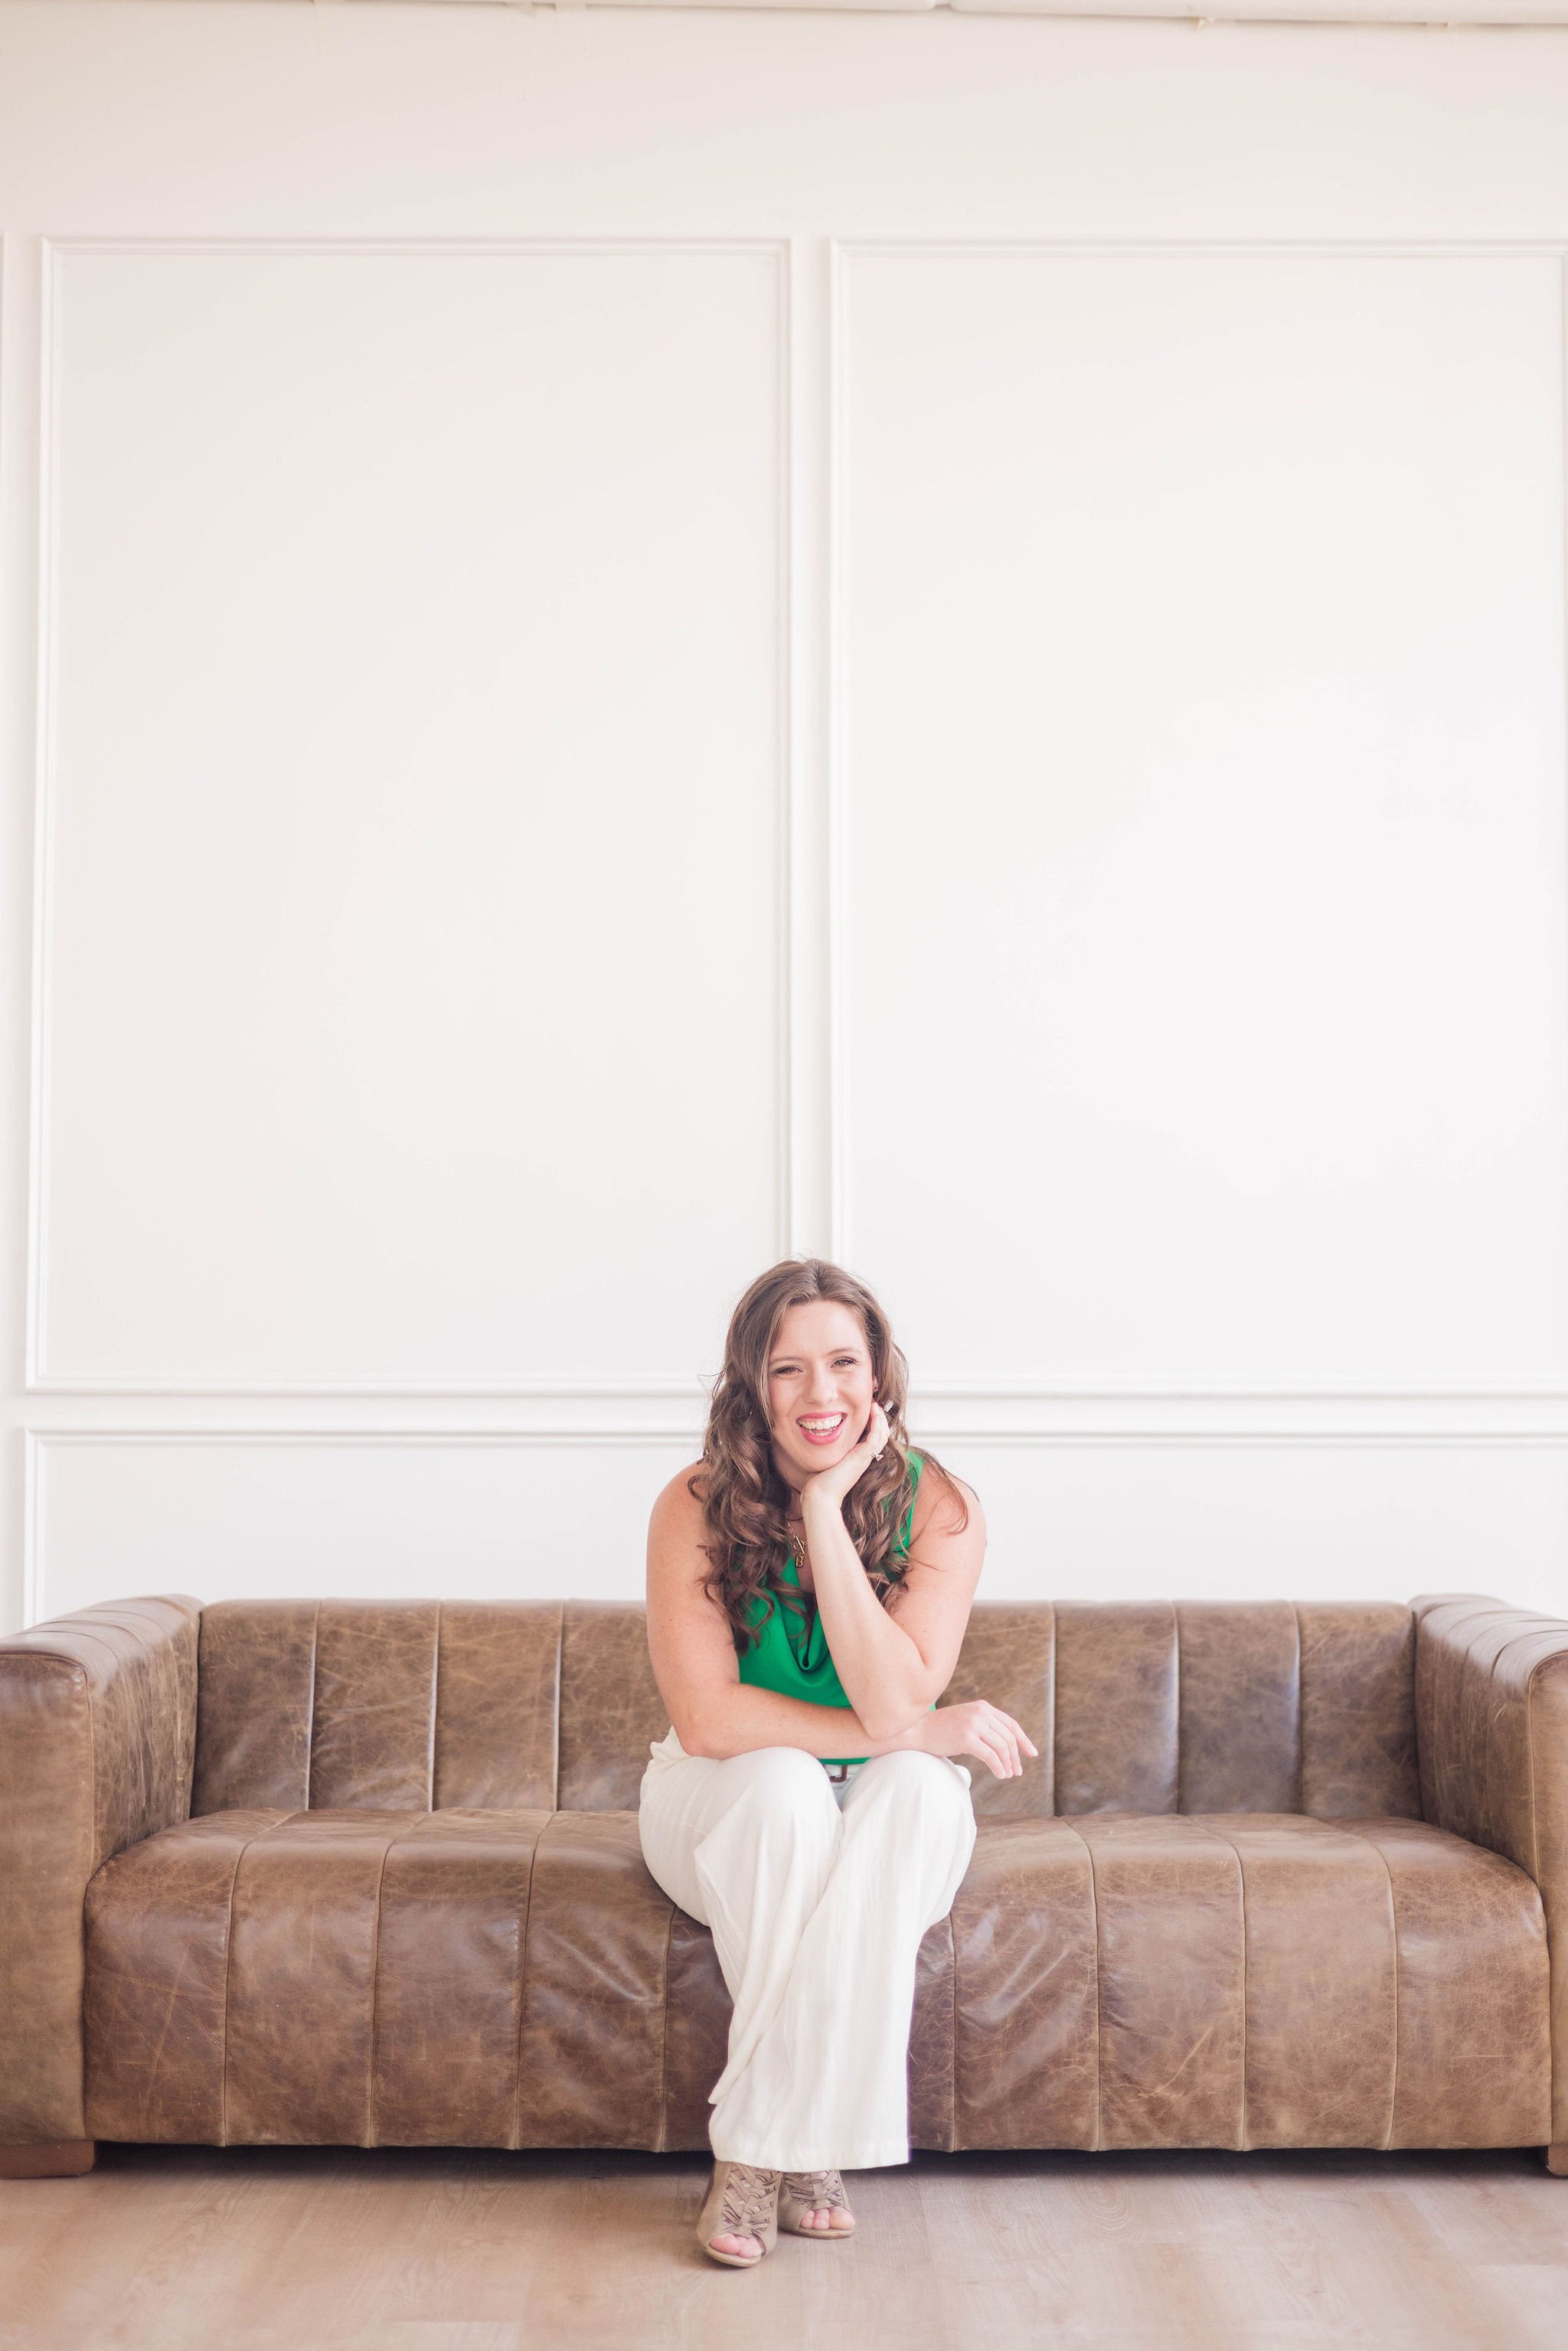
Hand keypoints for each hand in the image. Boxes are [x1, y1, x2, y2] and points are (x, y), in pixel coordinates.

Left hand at [800, 1400, 891, 1511]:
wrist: (820, 1495)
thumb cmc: (818, 1481)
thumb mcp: (826, 1459)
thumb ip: (828, 1449)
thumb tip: (818, 1437)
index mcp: (857, 1458)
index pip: (872, 1438)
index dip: (872, 1423)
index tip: (866, 1409)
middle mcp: (864, 1458)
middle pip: (880, 1435)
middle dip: (879, 1419)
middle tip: (873, 1404)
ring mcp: (865, 1458)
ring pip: (882, 1435)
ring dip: (880, 1418)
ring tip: (875, 1405)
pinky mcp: (863, 1457)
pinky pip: (876, 1437)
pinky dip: (878, 1423)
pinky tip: (874, 1411)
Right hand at [913, 1700, 1038, 1780]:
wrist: (917, 1730)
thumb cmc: (941, 1730)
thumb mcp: (967, 1721)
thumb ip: (984, 1726)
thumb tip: (1006, 1745)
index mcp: (983, 1707)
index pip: (1011, 1724)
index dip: (1024, 1740)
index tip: (1031, 1754)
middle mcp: (981, 1712)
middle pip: (1009, 1737)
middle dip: (1016, 1756)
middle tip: (1017, 1771)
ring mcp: (973, 1724)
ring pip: (1002, 1747)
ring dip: (1008, 1763)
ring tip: (1008, 1775)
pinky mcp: (966, 1738)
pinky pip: (991, 1756)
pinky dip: (999, 1767)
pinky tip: (1000, 1775)